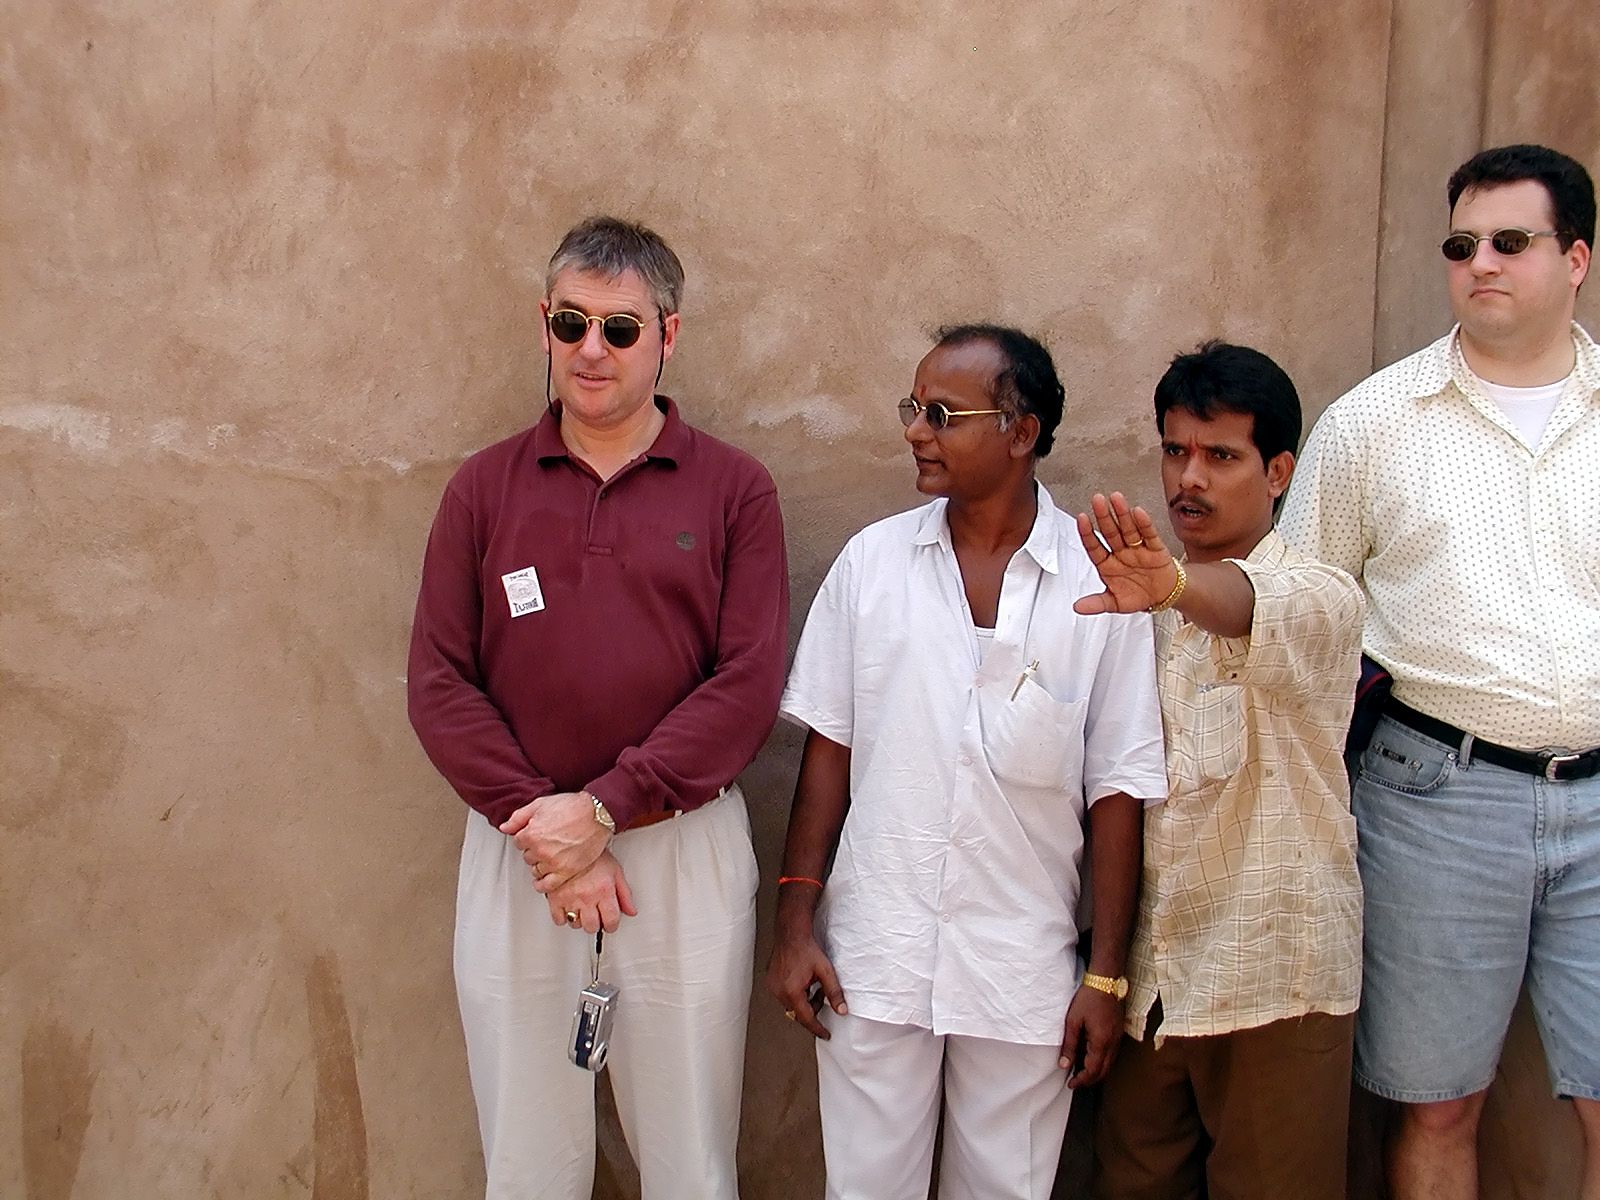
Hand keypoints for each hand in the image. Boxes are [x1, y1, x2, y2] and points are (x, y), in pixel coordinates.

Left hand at [500, 791, 609, 891]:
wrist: (596, 814)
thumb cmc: (572, 807)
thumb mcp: (541, 804)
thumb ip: (519, 817)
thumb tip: (504, 827)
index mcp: (531, 834)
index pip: (518, 842)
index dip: (527, 837)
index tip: (535, 835)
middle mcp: (540, 850)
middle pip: (528, 856)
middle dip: (534, 850)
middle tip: (546, 843)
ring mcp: (553, 862)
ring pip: (536, 870)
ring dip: (541, 864)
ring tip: (550, 856)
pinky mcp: (566, 872)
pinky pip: (547, 885)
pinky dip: (543, 884)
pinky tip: (544, 879)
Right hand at [543, 851, 636, 933]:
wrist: (572, 840)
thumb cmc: (594, 854)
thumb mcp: (615, 871)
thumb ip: (625, 894)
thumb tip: (631, 911)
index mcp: (604, 890)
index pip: (611, 921)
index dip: (612, 924)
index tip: (610, 922)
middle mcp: (587, 897)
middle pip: (592, 927)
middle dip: (595, 923)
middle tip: (595, 916)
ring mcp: (570, 898)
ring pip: (575, 924)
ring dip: (579, 919)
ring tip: (581, 908)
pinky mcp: (554, 897)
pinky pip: (558, 919)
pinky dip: (563, 917)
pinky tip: (568, 908)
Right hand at [765, 909, 846, 1039]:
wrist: (791, 934)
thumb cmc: (807, 949)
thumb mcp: (825, 971)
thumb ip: (834, 992)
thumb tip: (842, 1010)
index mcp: (792, 991)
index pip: (806, 1018)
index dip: (817, 1028)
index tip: (825, 1034)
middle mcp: (779, 991)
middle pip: (797, 1013)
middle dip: (812, 1009)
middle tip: (822, 994)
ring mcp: (772, 987)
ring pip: (791, 1005)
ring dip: (803, 1002)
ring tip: (812, 985)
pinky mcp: (770, 982)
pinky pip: (784, 996)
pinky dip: (795, 995)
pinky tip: (802, 982)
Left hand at [1059, 983, 1124, 1087]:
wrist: (1107, 981)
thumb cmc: (1088, 998)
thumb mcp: (1073, 1021)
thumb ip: (1069, 1044)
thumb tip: (1065, 1065)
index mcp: (1101, 1042)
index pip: (1092, 1071)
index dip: (1081, 1080)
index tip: (1071, 1084)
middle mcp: (1113, 1044)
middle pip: (1103, 1071)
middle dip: (1090, 1080)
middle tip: (1076, 1082)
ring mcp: (1118, 1038)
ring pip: (1109, 1064)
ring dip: (1097, 1072)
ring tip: (1081, 1072)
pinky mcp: (1119, 1032)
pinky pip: (1112, 1054)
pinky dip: (1102, 1062)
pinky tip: (1092, 1057)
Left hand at [1073, 492, 1180, 614]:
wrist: (1163, 596)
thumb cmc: (1137, 595)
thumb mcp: (1115, 603)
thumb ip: (1097, 603)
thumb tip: (1077, 607)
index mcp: (1107, 564)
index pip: (1094, 547)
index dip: (1088, 533)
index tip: (1081, 518)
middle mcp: (1121, 553)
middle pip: (1110, 533)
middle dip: (1103, 516)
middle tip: (1097, 500)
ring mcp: (1137, 549)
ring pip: (1128, 529)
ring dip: (1122, 514)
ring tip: (1116, 499)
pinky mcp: (1155, 549)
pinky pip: (1149, 535)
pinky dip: (1144, 524)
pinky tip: (1137, 512)